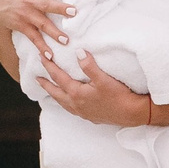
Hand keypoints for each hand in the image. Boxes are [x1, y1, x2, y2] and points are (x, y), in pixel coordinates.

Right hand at [0, 0, 82, 62]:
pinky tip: (50, 56)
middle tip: (75, 12)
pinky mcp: (22, 26)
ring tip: (66, 40)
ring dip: (54, 33)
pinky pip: (33, 38)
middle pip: (48, 5)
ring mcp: (26, 15)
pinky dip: (41, 47)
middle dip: (61, 9)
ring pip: (42, 24)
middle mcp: (31, 1)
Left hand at [37, 49, 155, 127]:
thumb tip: (78, 52)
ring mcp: (82, 112)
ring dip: (53, 94)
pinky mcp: (89, 116)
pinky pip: (70, 108)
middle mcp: (76, 104)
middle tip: (36, 77)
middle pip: (55, 92)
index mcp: (76, 93)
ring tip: (48, 89)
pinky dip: (64, 102)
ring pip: (62, 102)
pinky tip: (68, 101)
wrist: (132, 114)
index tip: (42, 57)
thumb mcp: (104, 79)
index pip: (58, 77)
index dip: (49, 66)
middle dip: (45, 84)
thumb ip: (89, 66)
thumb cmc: (119, 96)